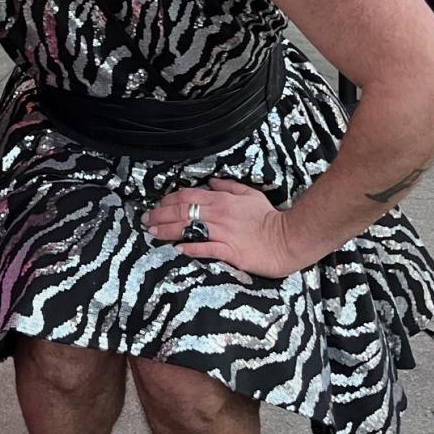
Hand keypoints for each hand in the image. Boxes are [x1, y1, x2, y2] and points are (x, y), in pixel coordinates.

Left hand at [142, 178, 302, 278]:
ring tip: (153, 233)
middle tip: (146, 221)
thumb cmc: (269, 217)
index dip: (168, 200)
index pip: (188, 196)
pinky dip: (190, 248)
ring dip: (167, 231)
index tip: (156, 206)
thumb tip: (209, 181)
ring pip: (189, 229)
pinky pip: (206, 249)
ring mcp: (224, 233)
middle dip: (160, 215)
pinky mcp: (231, 252)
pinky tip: (177, 250)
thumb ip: (228, 186)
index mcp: (222, 200)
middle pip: (182, 211)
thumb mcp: (249, 194)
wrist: (288, 239)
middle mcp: (219, 214)